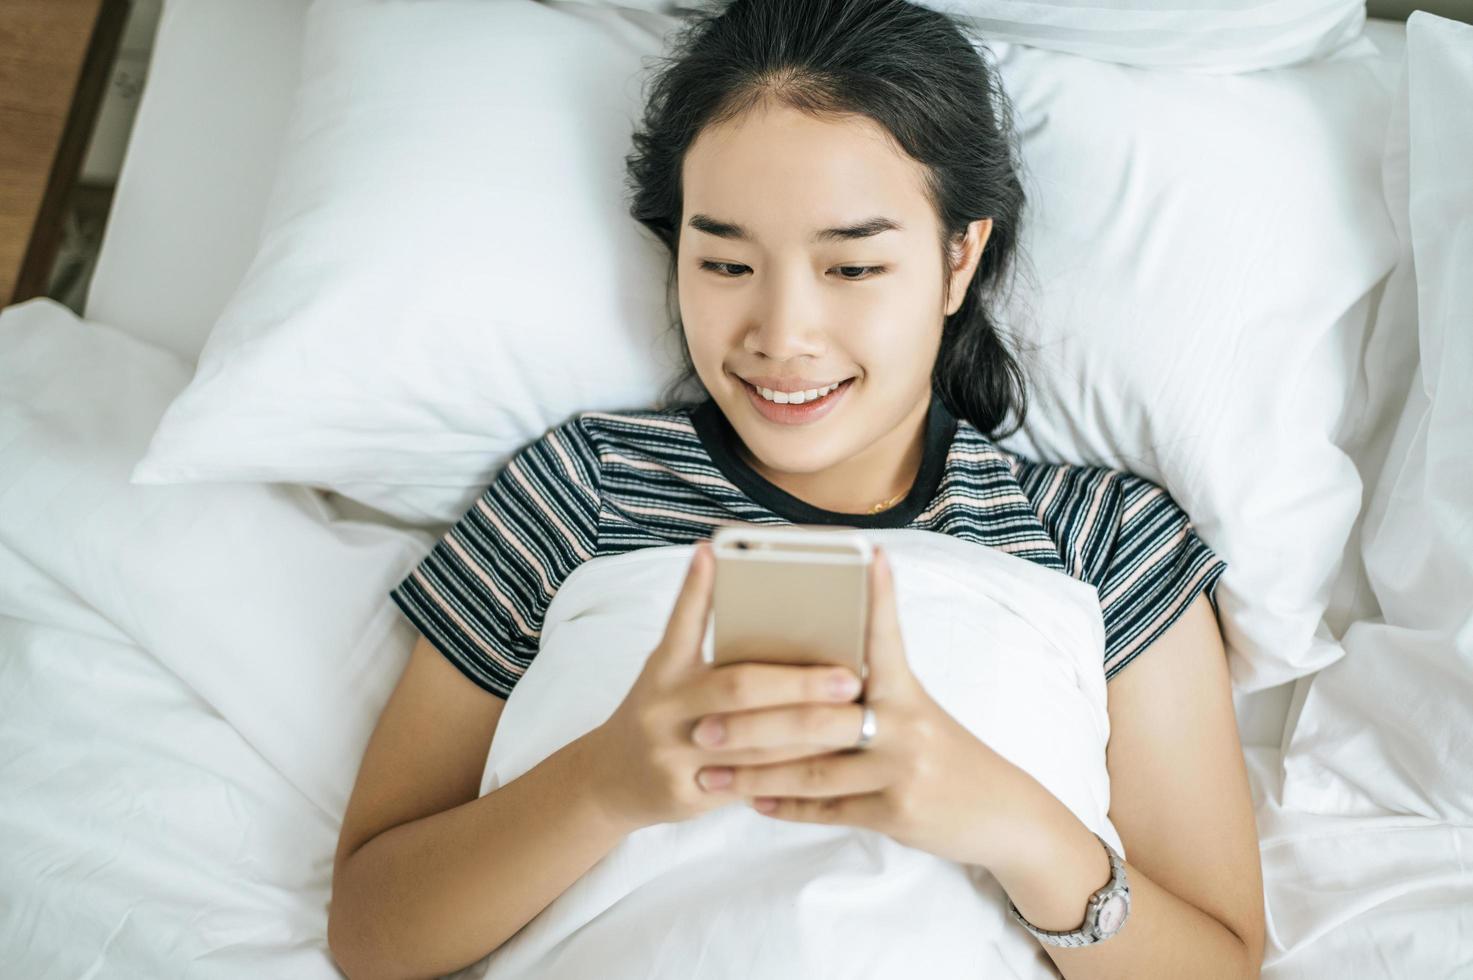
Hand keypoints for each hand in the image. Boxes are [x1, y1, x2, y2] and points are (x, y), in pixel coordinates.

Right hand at [585, 540, 866, 832]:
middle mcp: (662, 706)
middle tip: (849, 680)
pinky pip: (748, 782)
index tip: (716, 552)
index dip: (697, 587)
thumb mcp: (668, 674)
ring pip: (753, 743)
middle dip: (799, 683)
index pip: (682, 621)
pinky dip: (789, 772)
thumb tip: (773, 616)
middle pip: (737, 687)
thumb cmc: (659, 714)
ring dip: (808, 732)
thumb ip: (710, 652)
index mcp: (662, 669)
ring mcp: (669, 752)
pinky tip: (827, 761)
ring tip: (855, 721)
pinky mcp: (682, 792)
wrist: (610, 778)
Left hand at [699, 545, 1019, 868]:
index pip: (884, 637)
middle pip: (816, 719)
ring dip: (755, 775)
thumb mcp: (917, 712)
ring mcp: (903, 769)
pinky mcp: (898, 812)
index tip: (867, 555)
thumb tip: (804, 668)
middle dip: (753, 724)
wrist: (1001, 813)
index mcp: (906, 691)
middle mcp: (906, 725)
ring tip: (710, 774)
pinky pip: (829, 809)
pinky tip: (754, 801)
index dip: (878, 597)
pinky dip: (788, 805)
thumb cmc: (945, 753)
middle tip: (703, 726)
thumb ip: (869, 692)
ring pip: (813, 770)